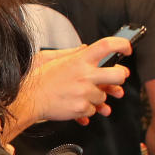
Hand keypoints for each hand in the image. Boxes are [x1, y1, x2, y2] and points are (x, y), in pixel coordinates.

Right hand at [4, 37, 130, 139]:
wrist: (28, 100)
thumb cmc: (38, 79)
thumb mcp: (52, 58)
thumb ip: (72, 52)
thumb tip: (86, 47)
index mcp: (79, 60)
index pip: (107, 45)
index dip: (122, 45)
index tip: (126, 49)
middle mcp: (85, 75)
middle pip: (119, 75)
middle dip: (119, 78)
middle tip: (113, 80)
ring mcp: (84, 93)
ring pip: (104, 96)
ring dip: (95, 97)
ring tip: (80, 94)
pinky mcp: (81, 108)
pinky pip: (93, 110)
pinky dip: (86, 109)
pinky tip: (75, 103)